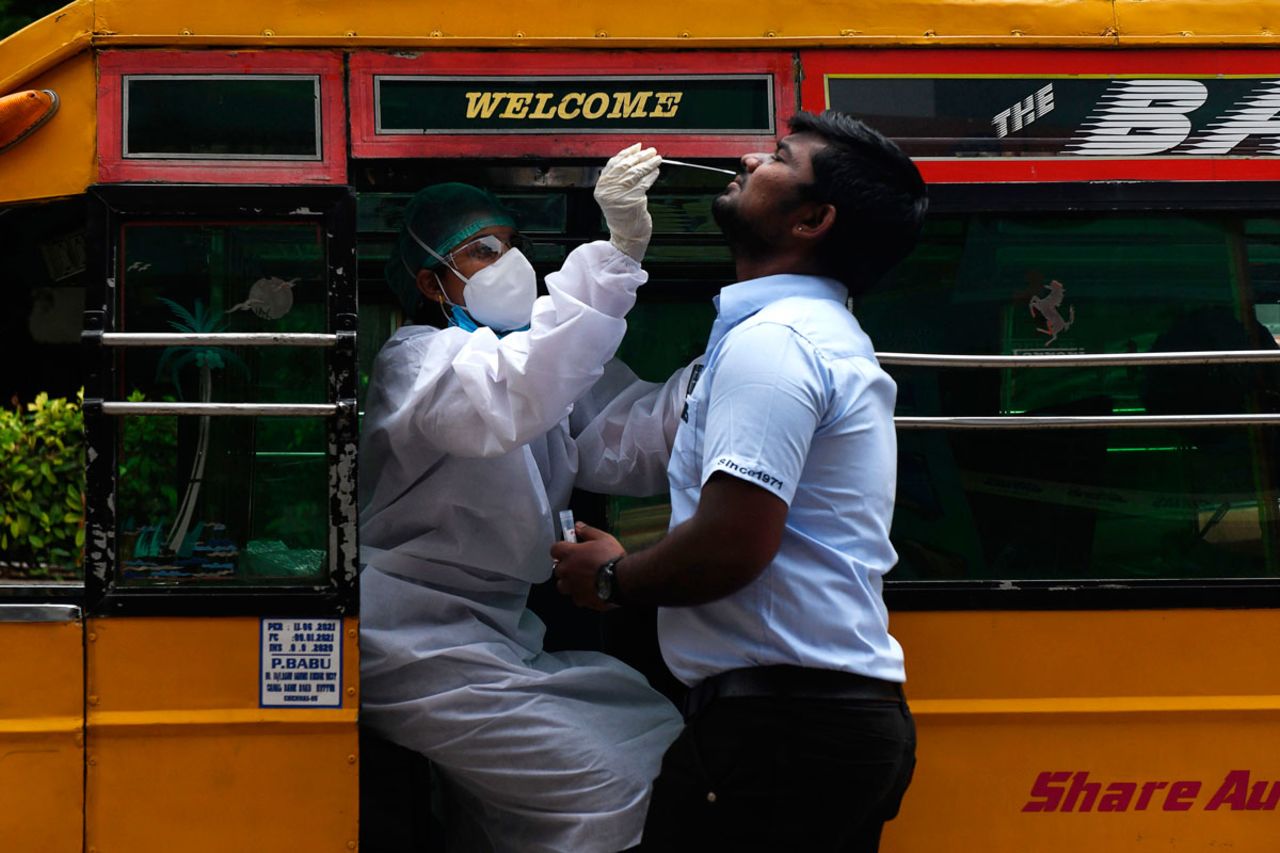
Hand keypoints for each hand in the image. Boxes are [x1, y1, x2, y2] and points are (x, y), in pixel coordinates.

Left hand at [550, 522, 625, 610]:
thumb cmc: (611, 558)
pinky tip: (591, 591)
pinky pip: (576, 597)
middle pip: (557, 569)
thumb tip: (578, 526)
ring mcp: (572, 587)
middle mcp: (567, 571)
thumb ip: (588, 531)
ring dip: (569, 582)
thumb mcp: (603, 538)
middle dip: (566, 567)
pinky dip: (581, 594)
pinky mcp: (580, 600)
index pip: (554, 549)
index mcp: (570, 554)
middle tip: (579, 565)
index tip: (569, 549)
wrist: (621, 581)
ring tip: (582, 580)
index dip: (561, 549)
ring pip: (563, 585)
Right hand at [593, 143, 660, 261]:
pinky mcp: (633, 200)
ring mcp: (620, 195)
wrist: (627, 237)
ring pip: (636, 172)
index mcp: (601, 187)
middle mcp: (608, 190)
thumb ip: (619, 179)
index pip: (613, 164)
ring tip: (657, 158)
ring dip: (648, 163)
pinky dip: (651, 175)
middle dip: (640, 156)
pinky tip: (656, 171)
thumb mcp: (615, 196)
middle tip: (650, 151)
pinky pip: (644, 183)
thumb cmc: (623, 217)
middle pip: (625, 166)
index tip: (637, 147)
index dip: (627, 153)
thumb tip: (634, 158)